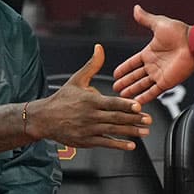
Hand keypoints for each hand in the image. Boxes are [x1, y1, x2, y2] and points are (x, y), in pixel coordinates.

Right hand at [29, 44, 151, 150]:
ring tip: (144, 132)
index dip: (126, 105)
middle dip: (134, 119)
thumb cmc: (62, 99)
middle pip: (116, 118)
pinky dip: (118, 145)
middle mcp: (91, 116)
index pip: (111, 102)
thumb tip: (99, 48)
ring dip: (130, 132)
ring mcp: (89, 129)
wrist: (44, 118)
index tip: (139, 106)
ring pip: (113, 131)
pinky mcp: (86, 141)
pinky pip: (105, 143)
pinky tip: (130, 145)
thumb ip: (92, 65)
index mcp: (90, 100)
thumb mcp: (77, 79)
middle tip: (148, 120)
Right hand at [112, 5, 193, 104]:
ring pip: (142, 85)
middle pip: (135, 76)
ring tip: (122, 97)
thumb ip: (146, 19)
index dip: (124, 68)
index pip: (133, 62)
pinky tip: (137, 103)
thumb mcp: (159, 24)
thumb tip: (136, 8)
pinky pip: (153, 92)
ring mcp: (160, 74)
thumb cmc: (179, 32)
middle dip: (125, 82)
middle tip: (115, 89)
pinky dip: (145, 98)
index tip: (115, 74)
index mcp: (150, 52)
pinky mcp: (167, 82)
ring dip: (132, 91)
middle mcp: (153, 65)